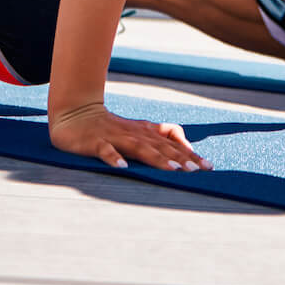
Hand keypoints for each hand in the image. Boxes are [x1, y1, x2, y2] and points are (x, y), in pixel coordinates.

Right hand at [48, 102, 210, 171]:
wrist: (74, 113)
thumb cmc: (109, 126)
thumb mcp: (138, 129)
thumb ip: (160, 135)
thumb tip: (186, 144)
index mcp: (144, 131)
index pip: (172, 142)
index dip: (190, 154)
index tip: (209, 166)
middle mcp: (133, 133)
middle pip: (160, 146)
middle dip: (180, 158)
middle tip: (198, 170)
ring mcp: (114, 137)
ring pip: (139, 148)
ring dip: (156, 158)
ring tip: (172, 170)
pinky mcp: (95, 142)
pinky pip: (106, 151)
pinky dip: (114, 159)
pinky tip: (122, 168)